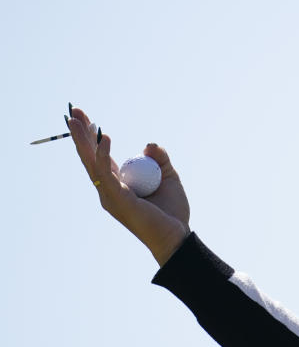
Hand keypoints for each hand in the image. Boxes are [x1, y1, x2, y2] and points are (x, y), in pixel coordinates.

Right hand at [67, 106, 190, 265]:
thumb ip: (160, 158)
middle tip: (73, 110)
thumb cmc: (171, 211)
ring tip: (77, 119)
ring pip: (92, 163)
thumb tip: (147, 145)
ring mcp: (110, 194)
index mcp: (118, 182)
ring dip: (83, 140)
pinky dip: (103, 155)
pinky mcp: (117, 199)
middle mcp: (109, 188)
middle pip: (89, 157)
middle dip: (80, 134)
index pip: (99, 155)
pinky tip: (104, 138)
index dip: (92, 136)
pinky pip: (107, 174)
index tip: (84, 115)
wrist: (177, 235)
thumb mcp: (169, 176)